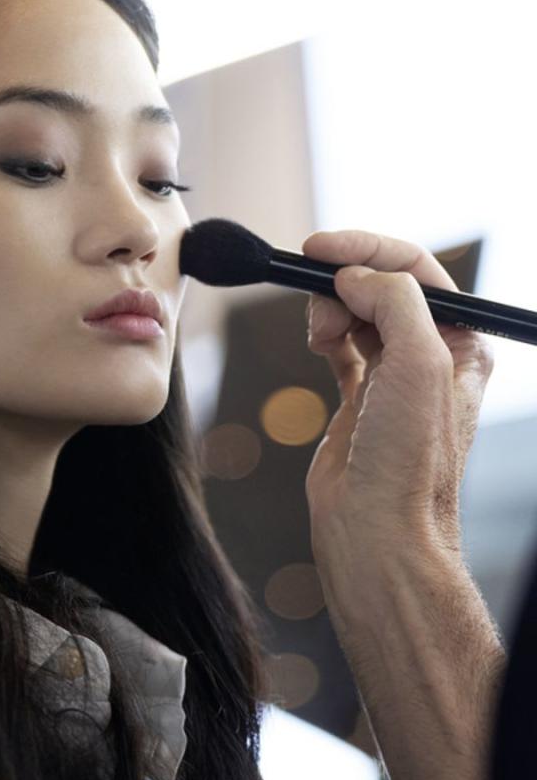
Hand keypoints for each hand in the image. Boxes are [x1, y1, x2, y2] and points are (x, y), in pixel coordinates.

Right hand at [302, 230, 493, 561]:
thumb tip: (352, 275)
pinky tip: (317, 345)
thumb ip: (393, 301)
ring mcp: (393, 378)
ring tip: (318, 338)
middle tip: (319, 305)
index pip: (416, 270)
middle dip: (342, 285)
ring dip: (329, 311)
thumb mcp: (419, 363)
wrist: (377, 531)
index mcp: (462, 343)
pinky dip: (323, 335)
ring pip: (355, 313)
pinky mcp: (358, 399)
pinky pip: (339, 346)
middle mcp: (430, 357)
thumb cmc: (408, 463)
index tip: (321, 249)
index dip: (368, 250)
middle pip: (381, 287)